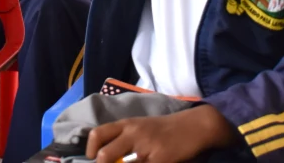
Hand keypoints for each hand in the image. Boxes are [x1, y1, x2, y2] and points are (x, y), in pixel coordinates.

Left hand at [86, 105, 236, 162]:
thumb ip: (123, 138)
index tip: (93, 158)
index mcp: (127, 125)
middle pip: (104, 156)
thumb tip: (103, 155)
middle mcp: (133, 134)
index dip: (90, 150)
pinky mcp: (160, 160)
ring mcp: (146, 149)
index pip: (98, 134)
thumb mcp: (141, 127)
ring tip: (137, 161)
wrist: (192, 127)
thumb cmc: (164, 129)